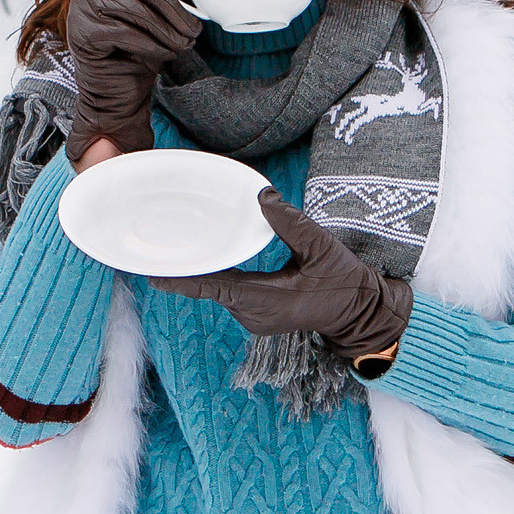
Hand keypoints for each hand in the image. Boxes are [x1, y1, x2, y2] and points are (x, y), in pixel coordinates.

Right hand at [64, 0, 200, 161]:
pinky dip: (152, 44)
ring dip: (167, 29)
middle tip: (194, 29)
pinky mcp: (84, 35)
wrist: (117, 96)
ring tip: (184, 44)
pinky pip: (126, 32)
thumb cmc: (137, 55)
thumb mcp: (152, 19)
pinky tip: (165, 54)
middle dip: (173, 8)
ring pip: (135, 9)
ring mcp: (82, 12)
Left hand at [151, 189, 411, 372]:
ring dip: (207, 272)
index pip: (212, 286)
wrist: (362, 314)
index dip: (181, 280)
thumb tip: (262, 195)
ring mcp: (255, 319)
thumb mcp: (321, 247)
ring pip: (222, 290)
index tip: (151, 274)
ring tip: (185, 246)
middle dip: (190, 267)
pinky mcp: (260, 316)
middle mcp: (253, 314)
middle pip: (212, 287)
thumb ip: (290, 222)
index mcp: (263, 299)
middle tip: (164, 244)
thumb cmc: (345, 282)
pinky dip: (222, 277)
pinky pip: (233, 294)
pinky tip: (215, 258)